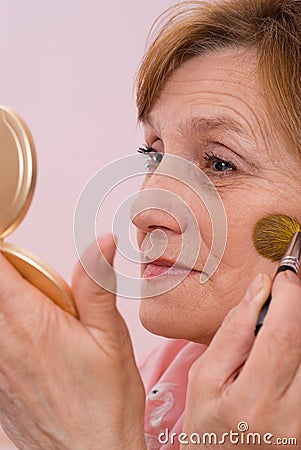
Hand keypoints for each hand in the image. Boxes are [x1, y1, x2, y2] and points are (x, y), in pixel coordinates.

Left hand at [0, 235, 145, 449]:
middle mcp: (1, 340)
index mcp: (29, 321)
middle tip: (48, 290)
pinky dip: (11, 329)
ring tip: (49, 320)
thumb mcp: (110, 335)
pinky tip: (40, 348)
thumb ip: (96, 283)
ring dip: (14, 304)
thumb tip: (101, 242)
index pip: (0, 265)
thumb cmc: (105, 402)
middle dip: (16, 276)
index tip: (20, 248)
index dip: (7, 250)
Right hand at [182, 271, 300, 448]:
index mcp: (255, 400)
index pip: (284, 335)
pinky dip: (299, 347)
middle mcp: (293, 415)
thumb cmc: (209, 424)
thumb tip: (259, 289)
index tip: (285, 276)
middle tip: (284, 295)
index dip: (290, 297)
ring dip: (298, 328)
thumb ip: (232, 331)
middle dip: (298, 308)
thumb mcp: (205, 377)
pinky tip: (283, 348)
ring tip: (277, 327)